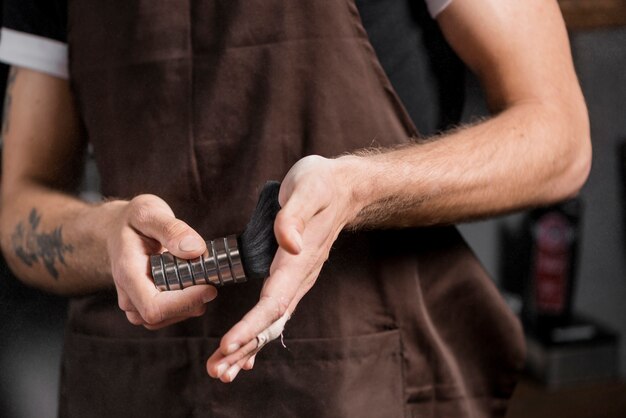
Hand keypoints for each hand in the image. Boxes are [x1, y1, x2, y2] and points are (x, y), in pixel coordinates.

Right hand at [106, 194, 217, 329]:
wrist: (118, 227)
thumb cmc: (132, 220)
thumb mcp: (149, 212)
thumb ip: (172, 229)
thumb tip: (196, 250)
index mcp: (127, 273)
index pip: (154, 307)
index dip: (185, 303)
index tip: (209, 288)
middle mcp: (127, 294)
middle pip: (162, 317)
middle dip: (191, 302)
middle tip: (210, 277)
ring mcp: (135, 302)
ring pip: (167, 319)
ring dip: (190, 303)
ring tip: (200, 276)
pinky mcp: (145, 304)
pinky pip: (168, 314)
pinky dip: (186, 303)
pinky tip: (193, 282)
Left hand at [206, 155, 361, 381]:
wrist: (344, 187)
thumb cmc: (322, 184)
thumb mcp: (307, 189)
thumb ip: (294, 216)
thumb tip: (288, 242)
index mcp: (298, 260)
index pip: (274, 301)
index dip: (251, 325)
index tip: (227, 345)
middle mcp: (299, 276)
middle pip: (271, 321)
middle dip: (244, 348)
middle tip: (216, 371)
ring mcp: (297, 279)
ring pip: (272, 322)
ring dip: (248, 347)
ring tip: (221, 370)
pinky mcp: (291, 276)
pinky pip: (274, 311)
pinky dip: (257, 334)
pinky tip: (244, 350)